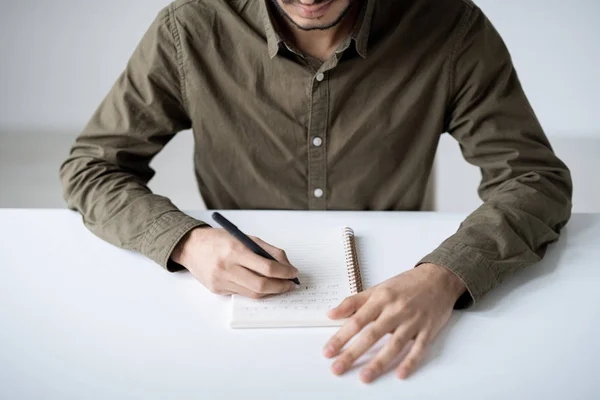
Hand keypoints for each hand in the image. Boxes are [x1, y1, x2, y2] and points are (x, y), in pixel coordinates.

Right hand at [171, 227, 298, 297]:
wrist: (191, 247)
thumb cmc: (220, 240)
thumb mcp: (245, 237)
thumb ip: (267, 250)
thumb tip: (287, 265)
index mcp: (235, 250)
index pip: (267, 267)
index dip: (284, 272)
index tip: (293, 272)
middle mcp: (227, 267)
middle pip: (261, 285)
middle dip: (281, 286)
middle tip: (291, 284)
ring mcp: (221, 281)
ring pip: (253, 293)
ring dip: (271, 291)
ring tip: (280, 286)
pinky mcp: (217, 290)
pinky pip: (242, 294)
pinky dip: (256, 291)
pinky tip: (263, 286)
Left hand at [323, 263, 465, 382]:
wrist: (439, 278)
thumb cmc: (407, 284)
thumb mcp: (378, 288)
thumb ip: (354, 302)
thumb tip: (331, 313)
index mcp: (381, 299)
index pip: (357, 321)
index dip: (341, 337)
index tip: (328, 351)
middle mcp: (396, 310)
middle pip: (372, 335)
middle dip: (353, 353)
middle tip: (338, 368)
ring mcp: (413, 321)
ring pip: (394, 344)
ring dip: (379, 362)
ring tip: (364, 376)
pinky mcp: (428, 330)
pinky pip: (418, 349)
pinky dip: (410, 362)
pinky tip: (400, 374)